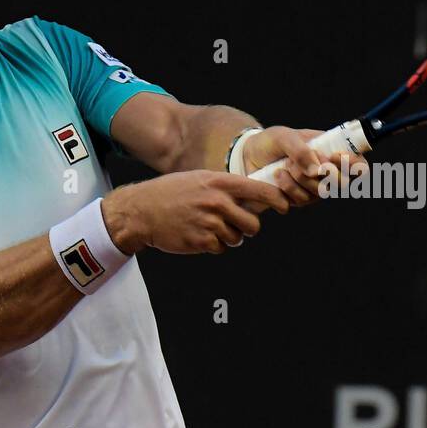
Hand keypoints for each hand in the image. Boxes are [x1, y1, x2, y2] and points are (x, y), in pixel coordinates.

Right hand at [104, 170, 288, 254]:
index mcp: (219, 183)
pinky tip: (198, 234)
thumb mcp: (200, 179)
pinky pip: (221, 248)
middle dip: (246, 228)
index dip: (277, 200)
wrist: (142, 210)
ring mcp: (209, 222)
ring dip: (227, 237)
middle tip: (233, 224)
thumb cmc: (173, 193)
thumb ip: (227, 187)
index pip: (259, 191)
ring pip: (237, 239)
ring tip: (207, 226)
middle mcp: (217, 201)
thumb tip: (255, 199)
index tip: (285, 206)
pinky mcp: (201, 241)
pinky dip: (214, 245)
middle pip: (253, 224)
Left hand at [242, 126, 369, 205]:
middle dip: (322, 173)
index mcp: (331, 150)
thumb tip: (317, 171)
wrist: (247, 157)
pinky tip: (278, 176)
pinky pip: (302, 200)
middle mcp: (327, 171)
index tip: (333, 157)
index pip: (358, 163)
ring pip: (320, 193)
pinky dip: (288, 188)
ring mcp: (315, 187)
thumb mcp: (284, 137)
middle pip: (342, 183)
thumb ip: (301, 150)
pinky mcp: (300, 199)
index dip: (353, 164)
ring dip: (300, 179)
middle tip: (302, 161)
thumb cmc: (271, 142)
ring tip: (284, 165)